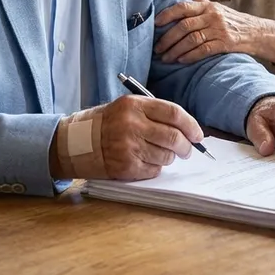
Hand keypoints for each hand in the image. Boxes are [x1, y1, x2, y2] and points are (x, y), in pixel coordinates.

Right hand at [49, 95, 204, 180]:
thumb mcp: (127, 107)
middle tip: (188, 150)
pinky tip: (145, 161)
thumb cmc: (107, 124)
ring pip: (166, 156)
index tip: (198, 134)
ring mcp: (128, 147)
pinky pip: (154, 169)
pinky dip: (155, 167)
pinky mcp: (126, 166)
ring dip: (169, 157)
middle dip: (186, 146)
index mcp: (134, 105)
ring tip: (160, 154)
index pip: (174, 114)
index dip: (191, 125)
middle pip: (173, 137)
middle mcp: (132, 125)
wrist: (75, 143)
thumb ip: (155, 113)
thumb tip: (187, 129)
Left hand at [154, 0, 273, 63]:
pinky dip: (190, 56)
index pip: (183, 7)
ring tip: (166, 58)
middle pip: (184, 26)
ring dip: (175, 50)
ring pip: (191, 40)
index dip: (167, 14)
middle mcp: (213, 16)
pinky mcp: (225, 43)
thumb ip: (200, 0)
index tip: (155, 24)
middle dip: (168, 38)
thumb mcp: (218, 7)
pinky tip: (181, 60)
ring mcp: (219, 30)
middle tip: (158, 48)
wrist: (258, 33)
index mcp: (208, 6)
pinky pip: (203, 50)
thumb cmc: (235, 21)